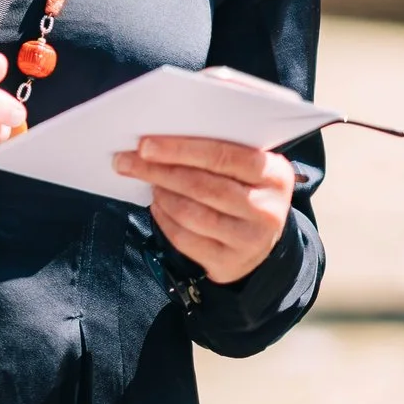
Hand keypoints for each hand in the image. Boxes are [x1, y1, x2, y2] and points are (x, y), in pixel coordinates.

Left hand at [112, 136, 293, 284]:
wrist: (261, 243)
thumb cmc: (245, 192)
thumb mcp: (247, 170)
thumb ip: (217, 153)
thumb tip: (159, 141)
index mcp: (274, 175)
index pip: (224, 156)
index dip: (181, 150)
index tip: (146, 145)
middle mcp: (267, 209)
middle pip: (203, 185)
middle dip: (159, 171)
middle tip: (128, 162)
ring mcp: (250, 240)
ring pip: (191, 213)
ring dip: (162, 195)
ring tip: (150, 183)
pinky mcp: (230, 262)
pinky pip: (185, 239)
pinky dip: (164, 219)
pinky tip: (158, 206)